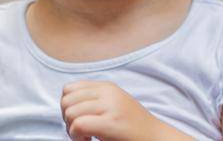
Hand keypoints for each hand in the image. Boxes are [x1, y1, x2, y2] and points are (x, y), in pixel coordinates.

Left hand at [60, 80, 187, 140]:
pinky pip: (78, 125)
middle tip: (82, 132)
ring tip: (87, 138)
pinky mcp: (111, 122)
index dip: (68, 107)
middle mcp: (108, 92)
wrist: (156, 138)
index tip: (80, 120)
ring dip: (72, 130)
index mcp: (107, 87)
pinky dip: (77, 137)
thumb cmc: (132, 129)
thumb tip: (66, 104)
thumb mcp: (113, 106)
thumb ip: (94, 100)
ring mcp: (110, 106)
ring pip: (70, 112)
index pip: (69, 89)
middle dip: (67, 119)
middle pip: (66, 100)